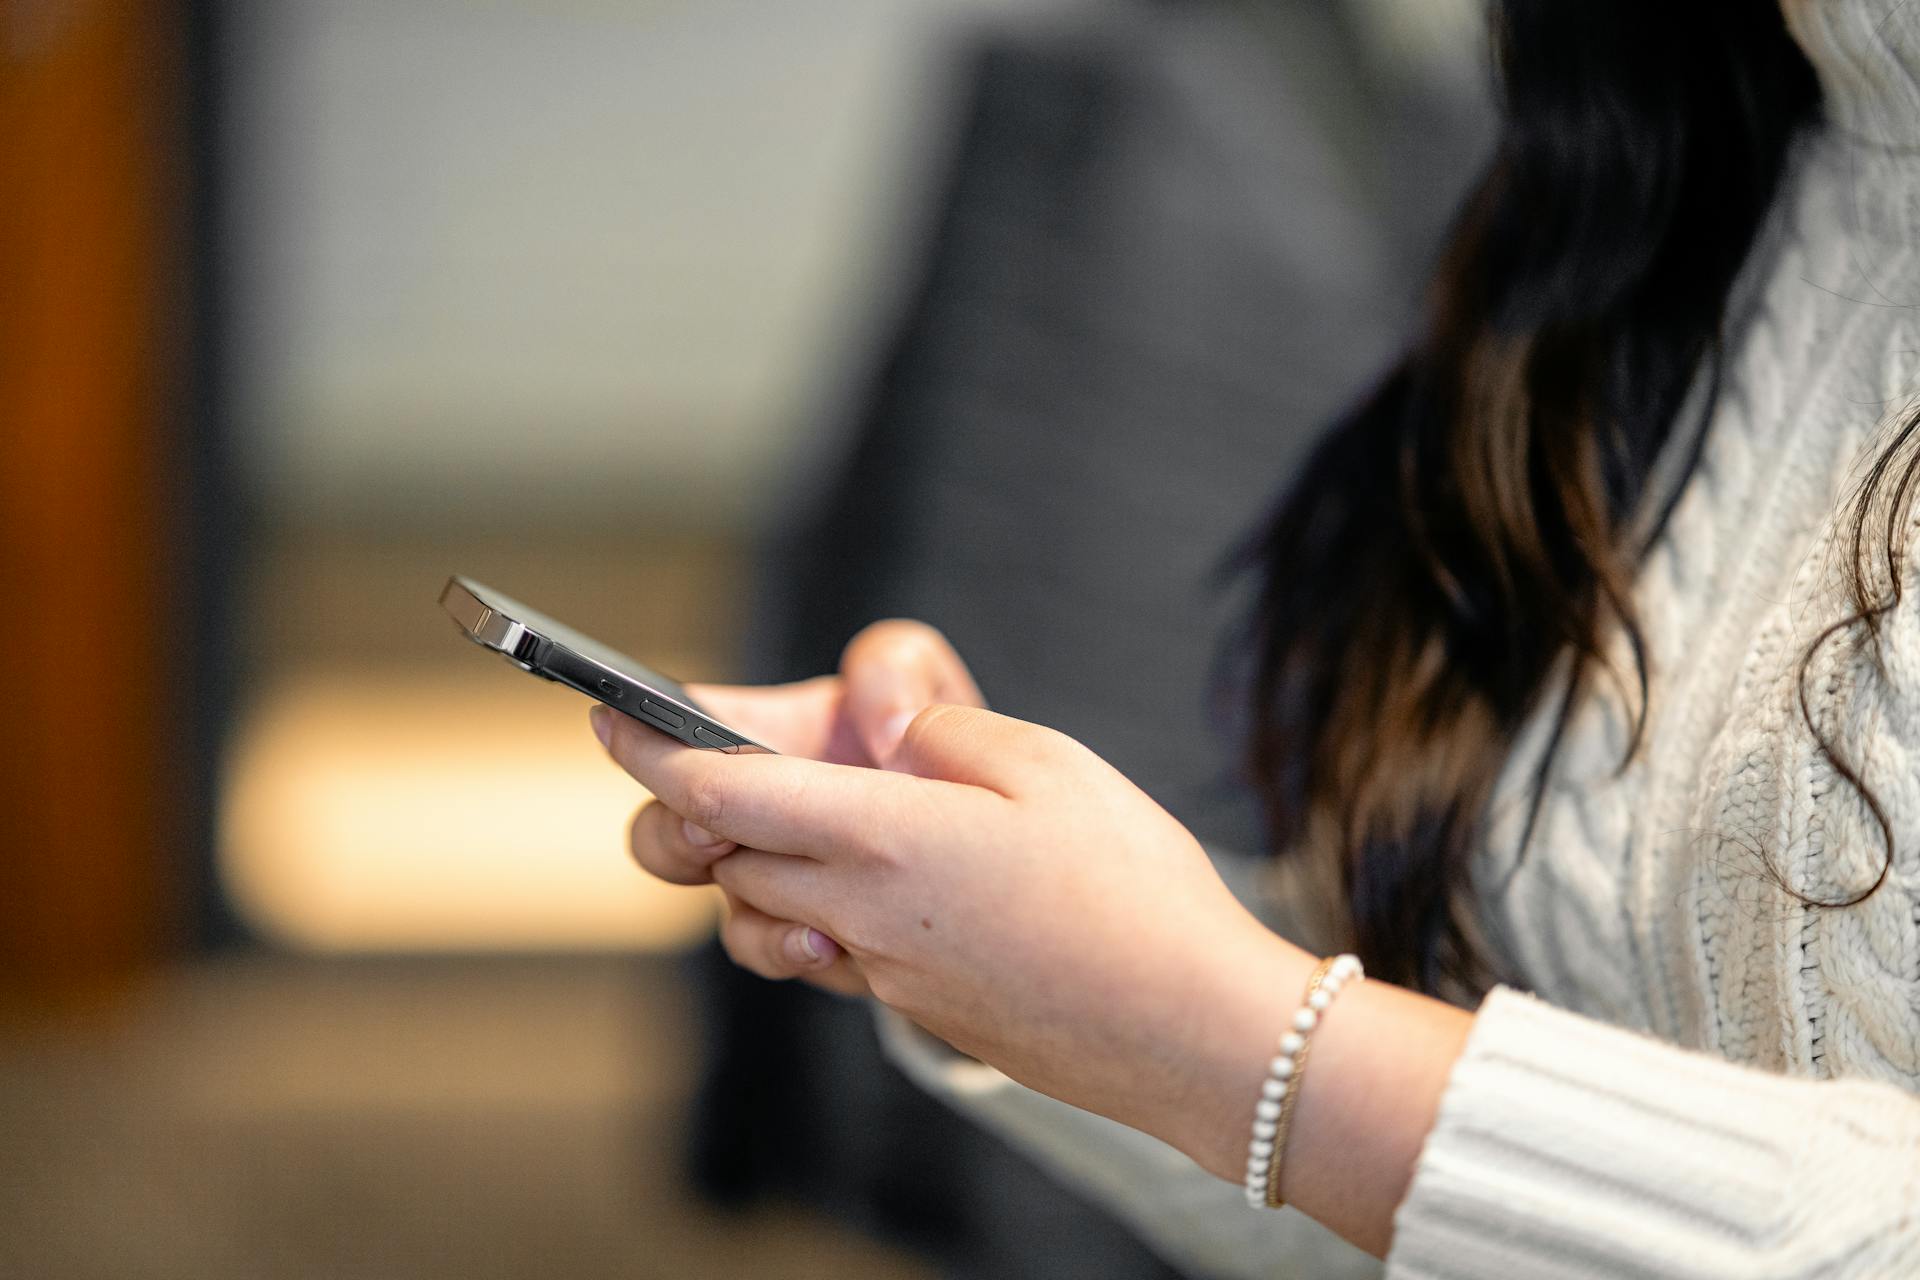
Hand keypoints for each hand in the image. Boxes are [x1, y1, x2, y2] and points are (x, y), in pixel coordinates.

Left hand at [594, 695, 1293, 1175]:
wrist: (1192, 1033)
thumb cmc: (1132, 891)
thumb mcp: (1046, 763)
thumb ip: (943, 732)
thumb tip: (888, 733)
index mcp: (884, 838)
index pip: (723, 791)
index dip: (652, 751)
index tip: (609, 720)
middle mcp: (862, 913)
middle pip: (727, 859)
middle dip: (694, 813)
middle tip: (712, 770)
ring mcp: (884, 974)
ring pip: (765, 920)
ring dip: (756, 872)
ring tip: (809, 828)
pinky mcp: (917, 1011)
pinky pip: (828, 959)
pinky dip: (818, 918)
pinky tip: (878, 895)